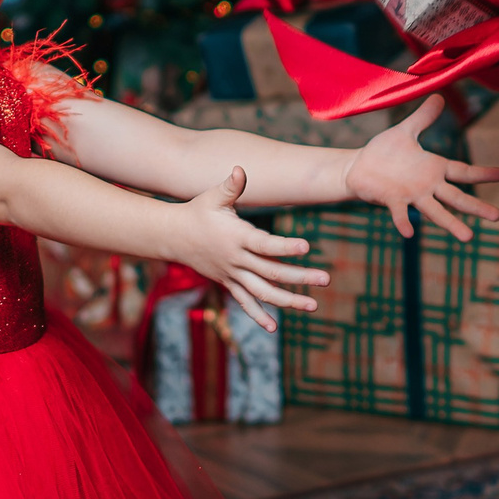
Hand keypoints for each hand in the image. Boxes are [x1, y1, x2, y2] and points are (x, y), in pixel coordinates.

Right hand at [175, 167, 325, 331]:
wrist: (172, 236)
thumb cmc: (198, 211)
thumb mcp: (213, 197)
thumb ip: (231, 186)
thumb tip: (240, 169)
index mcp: (237, 237)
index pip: (265, 244)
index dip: (286, 246)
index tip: (307, 246)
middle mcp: (236, 259)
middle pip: (271, 272)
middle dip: (300, 277)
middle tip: (326, 279)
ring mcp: (232, 274)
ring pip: (262, 293)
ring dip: (288, 301)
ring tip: (312, 306)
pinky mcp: (228, 283)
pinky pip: (245, 302)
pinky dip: (259, 315)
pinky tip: (274, 328)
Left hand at [344, 98, 498, 242]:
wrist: (358, 168)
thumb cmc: (383, 152)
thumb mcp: (405, 130)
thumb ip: (423, 117)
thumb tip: (440, 95)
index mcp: (434, 168)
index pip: (464, 171)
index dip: (484, 173)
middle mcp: (427, 186)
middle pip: (456, 197)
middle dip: (476, 206)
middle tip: (498, 217)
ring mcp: (410, 196)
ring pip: (435, 212)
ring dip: (451, 224)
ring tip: (468, 238)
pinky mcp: (391, 201)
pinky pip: (400, 213)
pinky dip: (404, 222)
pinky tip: (410, 232)